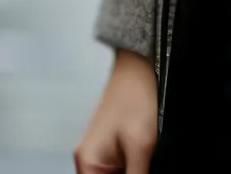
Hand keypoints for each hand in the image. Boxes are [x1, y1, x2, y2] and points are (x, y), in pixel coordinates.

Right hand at [74, 48, 158, 172]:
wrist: (136, 66)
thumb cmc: (134, 95)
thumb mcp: (140, 145)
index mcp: (87, 163)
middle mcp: (87, 160)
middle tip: (143, 165)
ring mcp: (98, 152)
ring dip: (131, 171)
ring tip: (143, 156)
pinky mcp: (108, 146)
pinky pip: (118, 167)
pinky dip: (131, 166)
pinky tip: (141, 156)